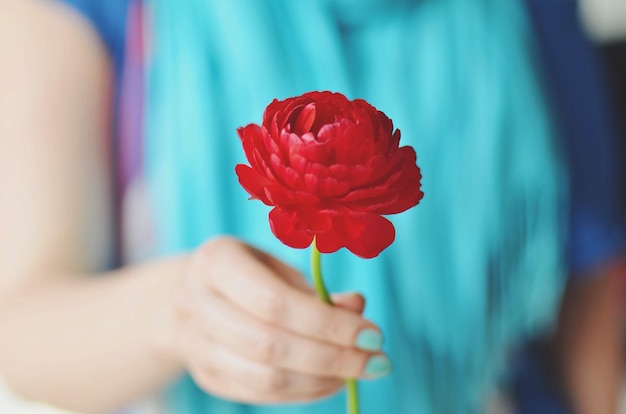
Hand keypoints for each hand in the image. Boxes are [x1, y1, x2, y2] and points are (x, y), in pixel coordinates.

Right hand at [164, 236, 388, 403]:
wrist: (192, 293)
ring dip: (321, 380)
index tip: (372, 334)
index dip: (327, 323)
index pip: (274, 302)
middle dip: (331, 357)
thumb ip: (316, 288)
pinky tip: (332, 380)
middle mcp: (195, 302)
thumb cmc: (248, 273)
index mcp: (215, 260)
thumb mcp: (279, 265)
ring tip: (358, 370)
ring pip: (264, 378)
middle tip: (376, 360)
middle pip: (269, 344)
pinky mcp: (206, 375)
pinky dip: (304, 392)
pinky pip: (260, 395)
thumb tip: (357, 308)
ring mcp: (196, 345)